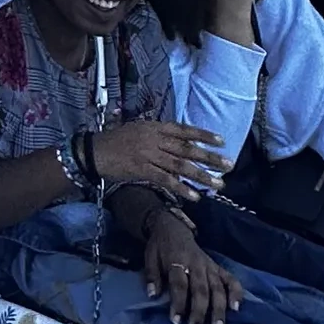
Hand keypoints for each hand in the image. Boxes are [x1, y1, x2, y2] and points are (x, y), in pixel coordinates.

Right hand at [85, 119, 227, 199]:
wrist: (94, 151)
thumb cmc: (114, 140)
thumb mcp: (136, 129)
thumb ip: (156, 134)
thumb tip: (176, 140)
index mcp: (153, 127)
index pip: (183, 130)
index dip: (203, 135)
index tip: (221, 141)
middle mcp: (154, 139)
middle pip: (186, 149)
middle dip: (209, 158)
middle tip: (229, 165)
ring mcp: (148, 155)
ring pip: (180, 166)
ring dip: (201, 176)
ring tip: (218, 184)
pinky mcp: (142, 170)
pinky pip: (166, 180)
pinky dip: (181, 188)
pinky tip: (194, 196)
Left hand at [142, 213, 241, 323]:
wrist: (173, 228)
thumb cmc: (161, 247)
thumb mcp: (150, 257)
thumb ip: (152, 275)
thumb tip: (152, 295)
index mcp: (177, 261)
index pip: (179, 285)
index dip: (178, 303)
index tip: (176, 321)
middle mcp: (196, 264)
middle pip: (200, 290)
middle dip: (200, 312)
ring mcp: (209, 266)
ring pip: (217, 288)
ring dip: (219, 309)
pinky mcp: (218, 267)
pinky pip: (231, 279)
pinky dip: (236, 292)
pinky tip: (237, 308)